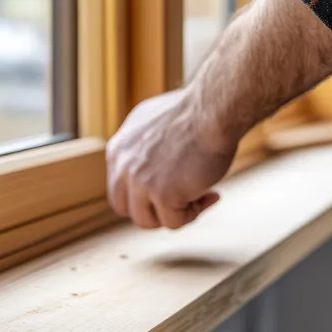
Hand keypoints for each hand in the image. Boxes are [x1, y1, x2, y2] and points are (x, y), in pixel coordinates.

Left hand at [106, 88, 236, 229]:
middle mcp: (122, 166)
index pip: (118, 187)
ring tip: (199, 197)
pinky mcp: (161, 194)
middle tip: (180, 202)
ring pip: (146, 221)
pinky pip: (174, 222)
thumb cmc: (194, 113)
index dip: (143, 195)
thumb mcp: (153, 123)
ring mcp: (139, 182)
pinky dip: (195, 213)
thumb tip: (149, 169)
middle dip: (152, 210)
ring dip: (173, 214)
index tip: (169, 188)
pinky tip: (212, 193)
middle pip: (125, 208)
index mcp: (117, 149)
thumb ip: (142, 146)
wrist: (213, 110)